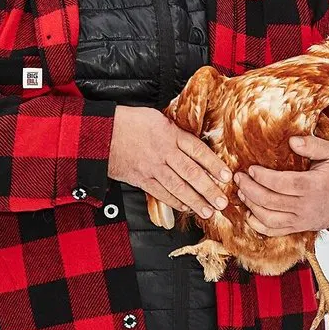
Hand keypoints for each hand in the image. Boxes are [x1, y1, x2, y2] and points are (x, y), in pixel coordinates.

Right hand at [108, 105, 231, 218]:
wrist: (102, 133)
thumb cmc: (128, 122)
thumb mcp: (156, 118)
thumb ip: (175, 131)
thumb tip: (192, 144)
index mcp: (170, 134)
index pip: (198, 151)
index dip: (214, 164)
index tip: (226, 175)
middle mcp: (163, 152)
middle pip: (191, 173)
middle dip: (209, 189)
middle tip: (222, 201)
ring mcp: (152, 168)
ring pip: (178, 187)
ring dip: (195, 201)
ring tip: (208, 211)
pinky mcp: (141, 179)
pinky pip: (161, 193)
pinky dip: (175, 202)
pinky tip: (186, 208)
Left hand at [233, 136, 328, 236]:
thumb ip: (312, 145)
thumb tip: (292, 141)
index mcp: (313, 186)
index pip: (281, 183)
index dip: (262, 177)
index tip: (250, 168)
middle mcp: (306, 206)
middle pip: (270, 202)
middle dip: (250, 189)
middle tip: (238, 177)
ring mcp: (302, 220)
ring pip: (269, 219)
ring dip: (251, 206)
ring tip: (241, 192)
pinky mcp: (300, 227)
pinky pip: (276, 232)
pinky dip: (259, 226)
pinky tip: (249, 214)